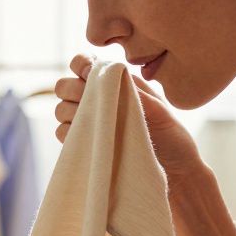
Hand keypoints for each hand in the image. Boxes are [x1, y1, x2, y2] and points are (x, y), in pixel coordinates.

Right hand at [53, 53, 204, 180]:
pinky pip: (62, 133)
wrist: (174, 172)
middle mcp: (98, 99)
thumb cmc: (173, 137)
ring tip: (96, 123)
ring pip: (60, 109)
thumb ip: (136, 93)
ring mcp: (90, 122)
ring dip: (71, 112)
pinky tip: (90, 139)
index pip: (83, 64)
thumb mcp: (161, 110)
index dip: (80, 65)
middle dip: (72, 90)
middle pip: (64, 85)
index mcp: (115, 83)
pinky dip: (70, 134)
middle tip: (93, 101)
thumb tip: (112, 81)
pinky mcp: (85, 143)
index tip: (88, 75)